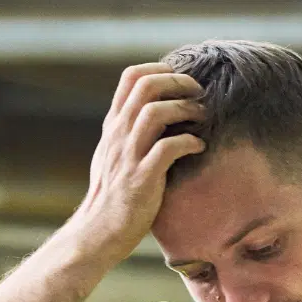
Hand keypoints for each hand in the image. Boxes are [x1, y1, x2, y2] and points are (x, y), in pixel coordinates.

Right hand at [68, 63, 205, 265]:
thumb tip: (158, 111)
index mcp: (113, 126)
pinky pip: (169, 147)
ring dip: (187, 109)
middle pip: (147, 86)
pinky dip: (190, 142)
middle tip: (199, 94)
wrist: (98, 232)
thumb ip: (129, 131)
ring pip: (157, 112)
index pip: (131, 76)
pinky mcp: (141, 178)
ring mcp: (128, 156)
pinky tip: (199, 148)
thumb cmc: (112, 195)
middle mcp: (118, 135)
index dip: (161, 69)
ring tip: (203, 118)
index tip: (181, 81)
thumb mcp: (113, 155)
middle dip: (180, 83)